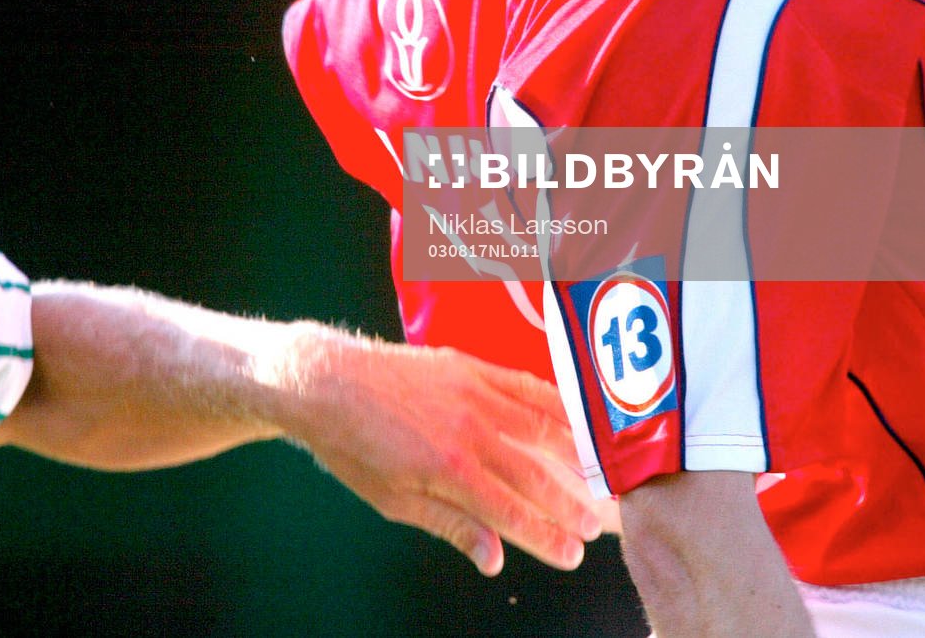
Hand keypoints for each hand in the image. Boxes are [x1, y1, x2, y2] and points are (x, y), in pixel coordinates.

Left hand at [266, 327, 602, 573]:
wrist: (324, 382)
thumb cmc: (352, 446)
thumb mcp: (393, 500)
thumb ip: (450, 525)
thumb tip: (494, 558)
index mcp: (450, 471)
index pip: (513, 512)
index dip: (547, 537)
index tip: (572, 555)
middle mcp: (470, 430)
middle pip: (536, 474)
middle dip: (569, 504)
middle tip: (595, 527)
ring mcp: (473, 393)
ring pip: (541, 426)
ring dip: (576, 454)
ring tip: (600, 476)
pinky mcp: (468, 366)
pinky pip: (523, 384)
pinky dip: (555, 402)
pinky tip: (575, 416)